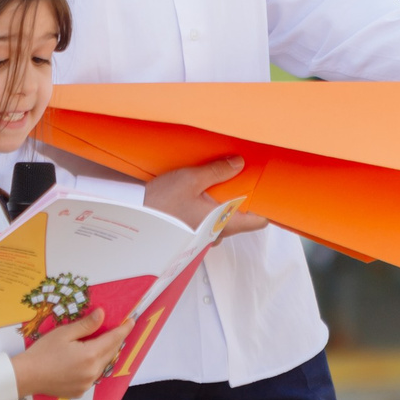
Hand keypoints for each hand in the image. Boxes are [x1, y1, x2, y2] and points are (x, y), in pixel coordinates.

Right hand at [10, 309, 123, 399]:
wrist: (26, 376)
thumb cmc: (43, 352)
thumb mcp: (64, 333)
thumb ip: (86, 325)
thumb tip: (102, 314)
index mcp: (91, 355)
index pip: (114, 339)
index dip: (124, 329)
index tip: (131, 321)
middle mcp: (93, 371)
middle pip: (110, 353)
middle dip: (115, 340)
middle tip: (117, 329)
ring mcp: (87, 384)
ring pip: (103, 365)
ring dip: (104, 354)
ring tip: (100, 343)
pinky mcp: (80, 391)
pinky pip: (93, 376)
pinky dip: (94, 366)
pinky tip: (85, 360)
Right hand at [143, 156, 270, 234]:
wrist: (133, 218)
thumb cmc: (161, 203)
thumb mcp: (191, 179)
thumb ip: (218, 171)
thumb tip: (239, 163)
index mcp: (224, 222)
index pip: (260, 221)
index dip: (266, 205)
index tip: (265, 188)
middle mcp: (217, 233)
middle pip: (242, 218)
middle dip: (242, 199)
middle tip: (238, 177)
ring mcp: (205, 236)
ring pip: (225, 220)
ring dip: (225, 204)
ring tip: (217, 184)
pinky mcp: (192, 234)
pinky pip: (211, 222)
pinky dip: (211, 209)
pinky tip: (201, 194)